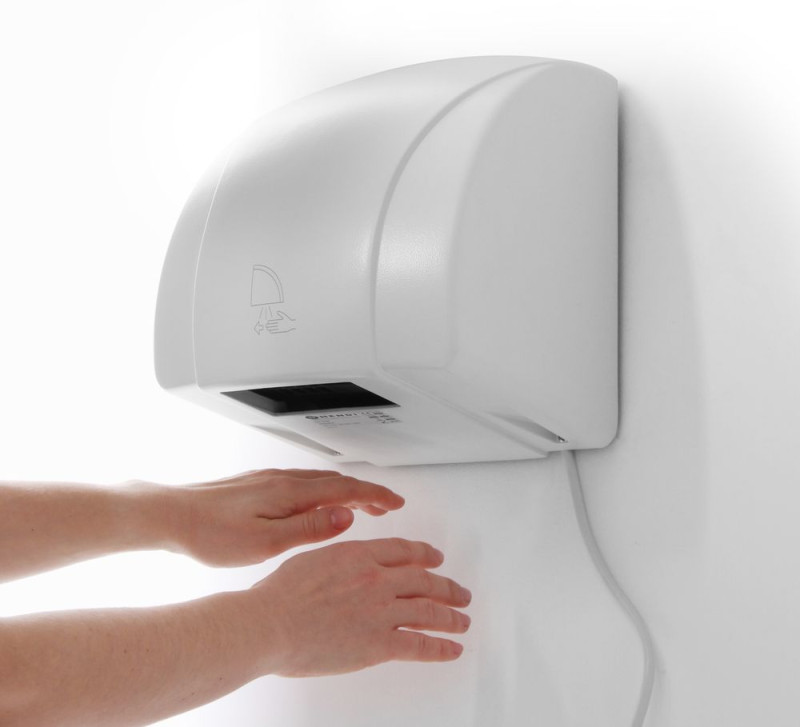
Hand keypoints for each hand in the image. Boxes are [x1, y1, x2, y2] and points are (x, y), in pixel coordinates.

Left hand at [159, 469, 404, 566]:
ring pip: (320, 480)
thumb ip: (309, 528)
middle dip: (367, 491)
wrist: (169, 515)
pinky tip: (316, 501)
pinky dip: (323, 490)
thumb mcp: (265, 542)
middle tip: (386, 505)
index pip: (347, 489)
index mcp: (291, 493)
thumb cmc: (210, 533)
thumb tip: (347, 515)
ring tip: (359, 504)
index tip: (396, 501)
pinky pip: (302, 481)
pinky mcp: (256, 484)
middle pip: (337, 481)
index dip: (376, 494)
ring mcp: (268, 479)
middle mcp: (283, 480)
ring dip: (346, 490)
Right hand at [248, 538, 471, 676]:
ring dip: (451, 617)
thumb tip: (347, 564)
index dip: (424, 555)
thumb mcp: (313, 559)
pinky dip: (441, 647)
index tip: (435, 558)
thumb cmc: (280, 596)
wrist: (270, 623)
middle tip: (459, 593)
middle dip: (446, 587)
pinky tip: (452, 648)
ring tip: (462, 621)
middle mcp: (376, 579)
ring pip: (428, 611)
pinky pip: (420, 645)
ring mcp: (381, 611)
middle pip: (424, 580)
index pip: (404, 552)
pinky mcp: (379, 643)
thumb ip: (339, 560)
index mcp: (359, 554)